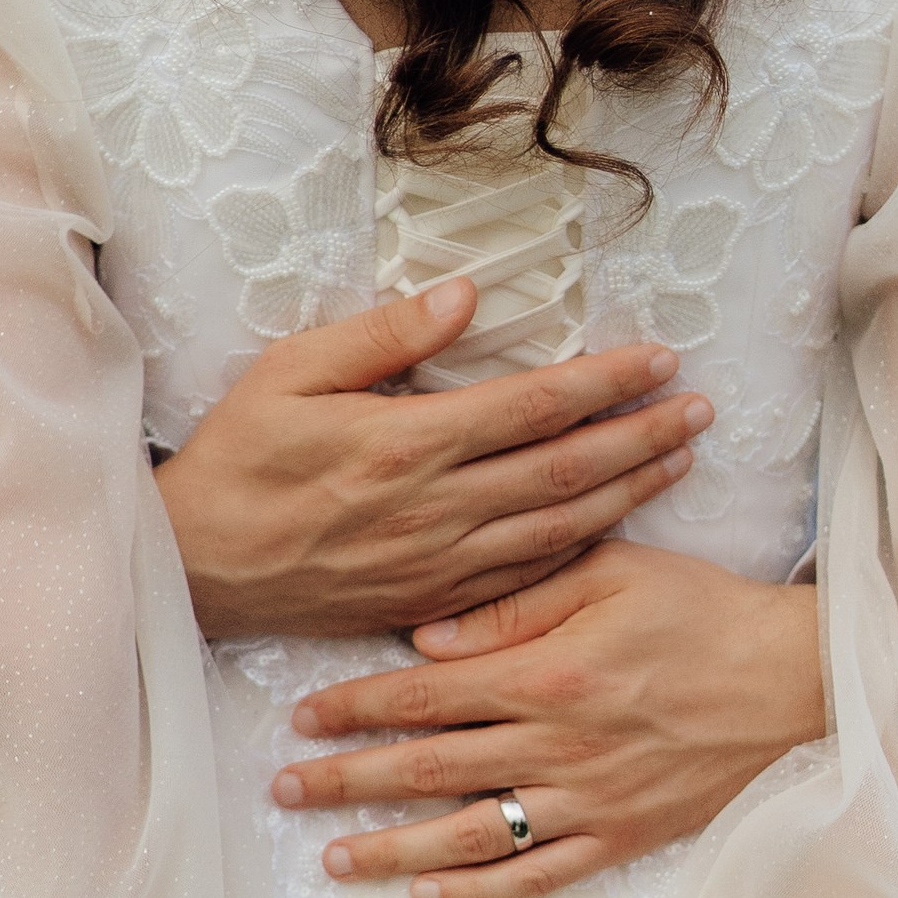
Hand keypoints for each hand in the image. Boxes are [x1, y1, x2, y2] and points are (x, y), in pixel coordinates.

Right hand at [151, 280, 712, 642]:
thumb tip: (465, 296)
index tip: (658, 358)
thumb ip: (381, 335)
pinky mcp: (434, 601)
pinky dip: (584, 547)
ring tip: (682, 459)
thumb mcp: (288, 374)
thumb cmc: (238, 460)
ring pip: (562, 527)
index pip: (533, 406)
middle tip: (700, 407)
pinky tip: (618, 523)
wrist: (197, 570)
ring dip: (632, 492)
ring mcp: (441, 564)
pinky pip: (529, 577)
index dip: (605, 381)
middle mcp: (437, 508)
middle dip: (644, 435)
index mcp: (406, 443)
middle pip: (568, 468)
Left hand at [270, 538, 826, 897]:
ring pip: (470, 835)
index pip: (423, 696)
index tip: (302, 716)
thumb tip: (427, 635)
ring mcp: (587, 800)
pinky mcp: (621, 836)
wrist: (795, 681)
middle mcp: (556, 746)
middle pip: (426, 770)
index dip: (354, 707)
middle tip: (283, 791)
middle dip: (346, 781)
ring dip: (393, 850)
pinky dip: (481, 892)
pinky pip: (538, 876)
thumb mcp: (611, 573)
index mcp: (545, 674)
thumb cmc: (703, 611)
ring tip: (335, 858)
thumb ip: (515, 603)